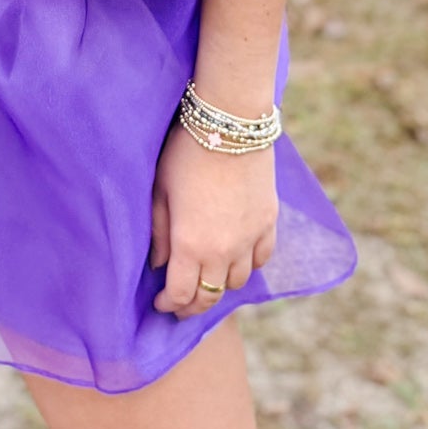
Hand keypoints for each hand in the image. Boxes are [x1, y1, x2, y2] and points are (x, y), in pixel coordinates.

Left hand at [149, 121, 278, 317]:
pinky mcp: (269, 222)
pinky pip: (261, 259)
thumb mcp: (160, 189)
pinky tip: (235, 257)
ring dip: (220, 284)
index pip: (181, 294)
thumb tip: (158, 264)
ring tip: (206, 276)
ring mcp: (250, 238)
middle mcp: (223, 250)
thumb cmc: (186, 151)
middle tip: (181, 304)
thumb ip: (159, 232)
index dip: (169, 305)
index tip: (160, 303)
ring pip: (237, 282)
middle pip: (210, 296)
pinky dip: (247, 265)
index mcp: (191, 244)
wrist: (231, 122)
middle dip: (193, 305)